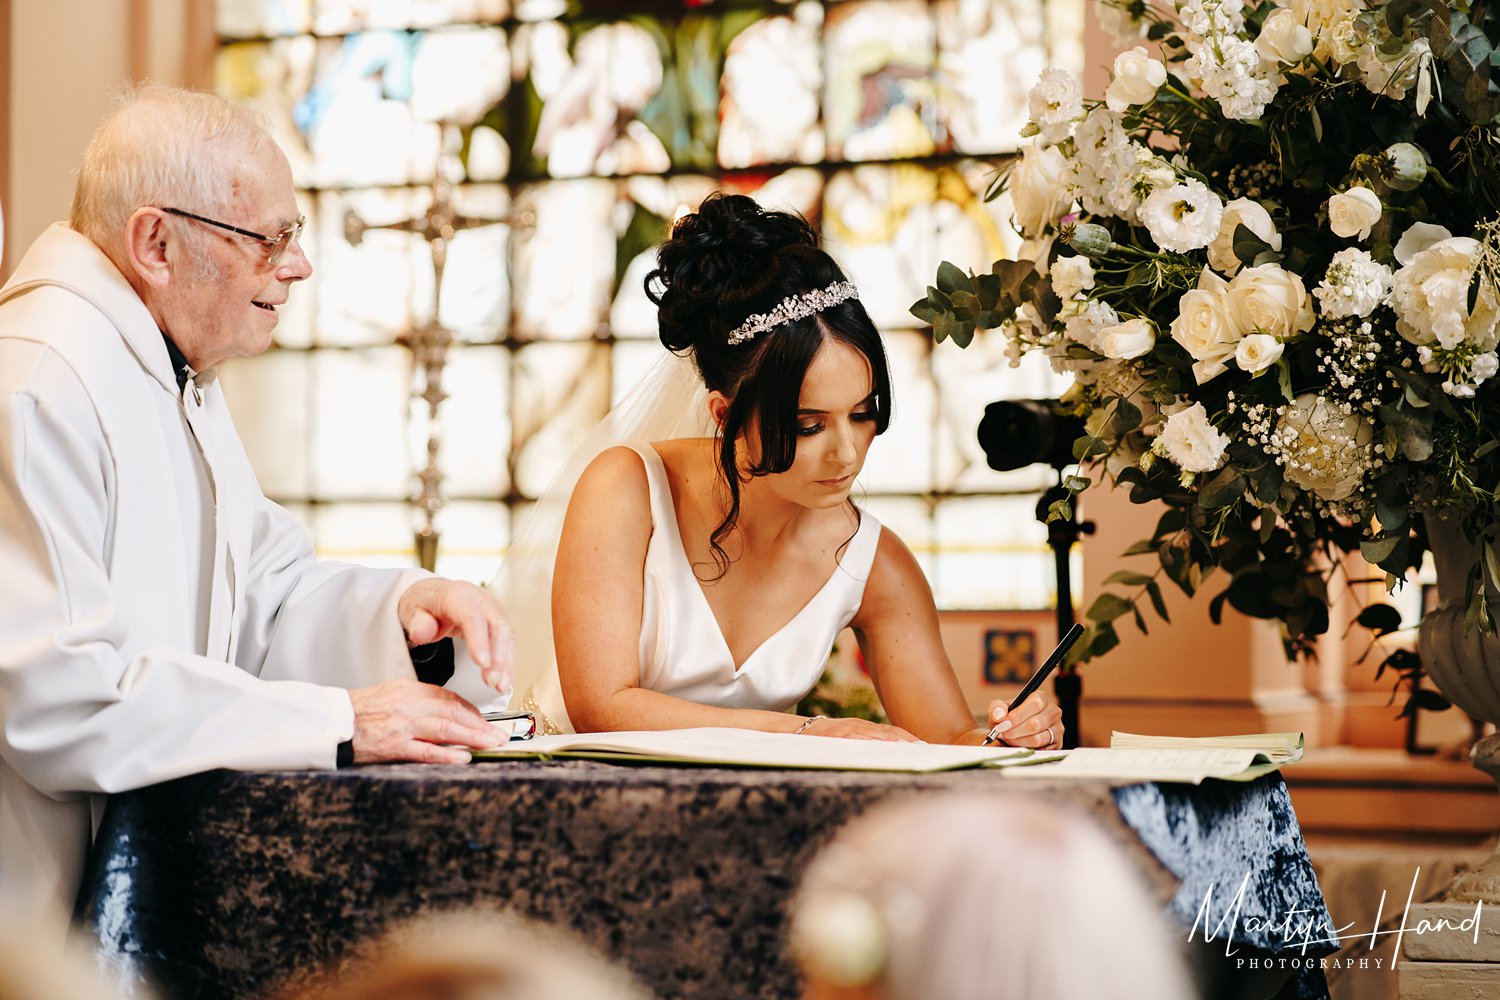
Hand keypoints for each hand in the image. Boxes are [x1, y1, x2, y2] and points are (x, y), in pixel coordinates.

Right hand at [349, 678, 501, 763]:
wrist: (333, 722)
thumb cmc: (361, 710)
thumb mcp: (393, 694)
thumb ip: (420, 700)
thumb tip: (447, 711)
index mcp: (410, 689)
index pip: (450, 698)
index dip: (472, 711)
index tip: (487, 721)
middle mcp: (409, 705)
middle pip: (453, 713)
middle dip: (481, 725)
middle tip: (499, 735)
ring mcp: (402, 726)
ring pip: (446, 730)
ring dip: (473, 738)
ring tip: (491, 745)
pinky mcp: (394, 747)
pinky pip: (426, 751)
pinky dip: (447, 755)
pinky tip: (464, 757)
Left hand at [398, 579, 512, 691]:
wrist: (433, 595)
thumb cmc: (424, 604)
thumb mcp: (411, 611)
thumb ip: (416, 623)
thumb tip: (424, 632)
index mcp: (458, 595)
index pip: (473, 617)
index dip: (480, 641)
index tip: (482, 664)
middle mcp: (480, 600)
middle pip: (497, 627)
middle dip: (498, 657)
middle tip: (492, 682)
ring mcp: (491, 610)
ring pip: (506, 636)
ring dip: (506, 663)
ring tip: (501, 686)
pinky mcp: (496, 621)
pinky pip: (506, 641)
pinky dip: (507, 661)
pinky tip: (504, 678)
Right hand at [800, 717, 921, 741]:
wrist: (797, 730)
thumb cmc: (825, 739)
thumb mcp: (848, 741)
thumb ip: (865, 745)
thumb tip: (886, 757)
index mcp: (864, 728)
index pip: (891, 731)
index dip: (908, 738)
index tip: (924, 747)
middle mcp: (859, 726)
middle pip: (887, 731)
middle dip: (906, 739)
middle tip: (922, 748)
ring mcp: (847, 729)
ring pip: (873, 733)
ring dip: (892, 740)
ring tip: (907, 747)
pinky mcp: (835, 734)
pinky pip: (852, 737)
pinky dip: (866, 740)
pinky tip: (876, 745)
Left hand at [986, 691, 1063, 748]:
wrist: (1013, 731)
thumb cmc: (1010, 717)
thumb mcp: (1000, 709)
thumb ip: (997, 708)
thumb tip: (1000, 716)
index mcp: (1041, 698)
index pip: (1035, 704)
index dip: (1018, 716)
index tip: (1004, 724)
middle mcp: (1053, 712)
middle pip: (1036, 724)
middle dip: (1015, 731)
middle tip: (1002, 734)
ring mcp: (1057, 729)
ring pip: (1038, 739)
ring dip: (1019, 741)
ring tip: (1008, 740)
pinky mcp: (1057, 744)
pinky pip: (1042, 750)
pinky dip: (1027, 749)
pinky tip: (1018, 746)